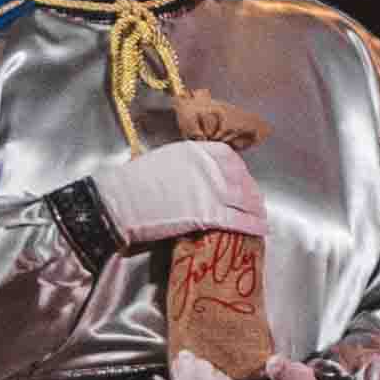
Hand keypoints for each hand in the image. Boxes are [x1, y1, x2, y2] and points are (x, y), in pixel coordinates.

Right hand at [88, 141, 266, 245]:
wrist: (117, 202)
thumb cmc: (132, 183)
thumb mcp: (162, 160)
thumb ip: (186, 165)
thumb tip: (196, 175)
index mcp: (195, 150)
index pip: (228, 157)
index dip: (240, 170)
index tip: (242, 178)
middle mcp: (208, 167)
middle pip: (240, 179)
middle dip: (250, 192)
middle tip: (255, 201)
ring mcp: (210, 190)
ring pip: (244, 199)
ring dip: (256, 209)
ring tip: (261, 216)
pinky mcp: (208, 214)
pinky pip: (239, 219)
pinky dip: (253, 224)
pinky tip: (262, 229)